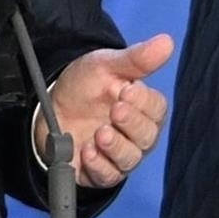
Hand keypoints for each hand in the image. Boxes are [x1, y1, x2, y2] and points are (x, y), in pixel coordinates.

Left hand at [35, 33, 172, 187]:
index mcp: (143, 108)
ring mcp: (118, 155)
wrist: (51, 105)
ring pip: (130, 158)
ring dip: (116, 146)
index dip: (144, 102)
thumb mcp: (106, 65)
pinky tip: (88, 152)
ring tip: (100, 132)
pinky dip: (99, 165)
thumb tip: (166, 41)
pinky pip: (107, 176)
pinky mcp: (99, 171)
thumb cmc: (85, 85)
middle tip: (114, 109)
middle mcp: (136, 135)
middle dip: (131, 123)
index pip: (156, 109)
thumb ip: (136, 58)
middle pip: (146, 136)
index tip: (127, 90)